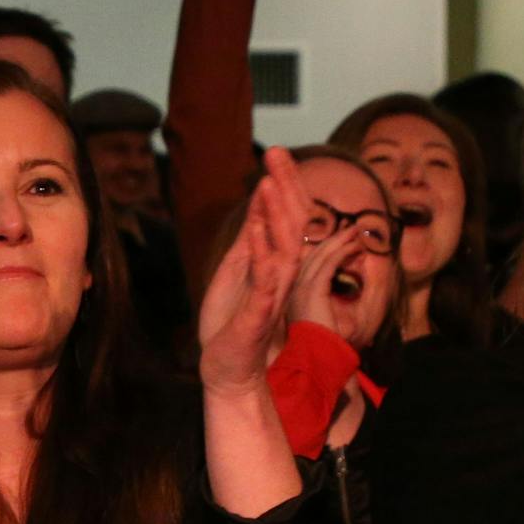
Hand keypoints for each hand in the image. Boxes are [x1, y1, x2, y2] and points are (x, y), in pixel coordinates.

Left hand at [200, 147, 308, 395]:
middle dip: (286, 188)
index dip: (285, 185)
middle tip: (278, 153)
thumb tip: (261, 198)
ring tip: (269, 183)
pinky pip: (267, 283)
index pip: (289, 218)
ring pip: (285, 249)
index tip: (277, 154)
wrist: (229, 370)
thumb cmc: (233, 323)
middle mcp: (282, 276)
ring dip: (277, 216)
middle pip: (293, 225)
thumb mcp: (239, 269)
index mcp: (277, 263)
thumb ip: (252, 237)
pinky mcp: (260, 315)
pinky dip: (263, 256)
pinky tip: (256, 232)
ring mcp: (273, 295)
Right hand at [286, 224, 364, 336]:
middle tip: (350, 228)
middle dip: (333, 238)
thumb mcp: (322, 315)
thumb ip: (327, 299)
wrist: (314, 355)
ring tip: (356, 231)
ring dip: (341, 240)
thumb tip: (342, 289)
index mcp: (295, 292)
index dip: (324, 248)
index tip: (339, 238)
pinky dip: (343, 251)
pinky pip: (330, 263)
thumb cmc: (321, 341)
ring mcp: (303, 285)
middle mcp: (295, 285)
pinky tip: (355, 244)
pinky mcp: (314, 287)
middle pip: (314, 253)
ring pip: (322, 254)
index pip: (309, 262)